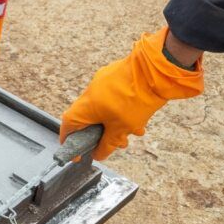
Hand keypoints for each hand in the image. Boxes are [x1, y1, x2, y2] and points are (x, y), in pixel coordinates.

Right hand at [60, 27, 204, 159]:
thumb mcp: (122, 128)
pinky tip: (140, 116)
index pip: (68, 126)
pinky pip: (113, 98)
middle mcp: (90, 93)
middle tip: (116, 144)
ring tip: (135, 131)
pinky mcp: (116, 76)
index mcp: (85, 106)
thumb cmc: (135, 99)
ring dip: (116, 123)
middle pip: (88, 119)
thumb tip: (98, 154)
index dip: (70, 142)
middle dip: (103, 134)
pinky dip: (122, 109)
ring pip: (104, 109)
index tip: (77, 154)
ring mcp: (103, 82)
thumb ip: (107, 144)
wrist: (155, 69)